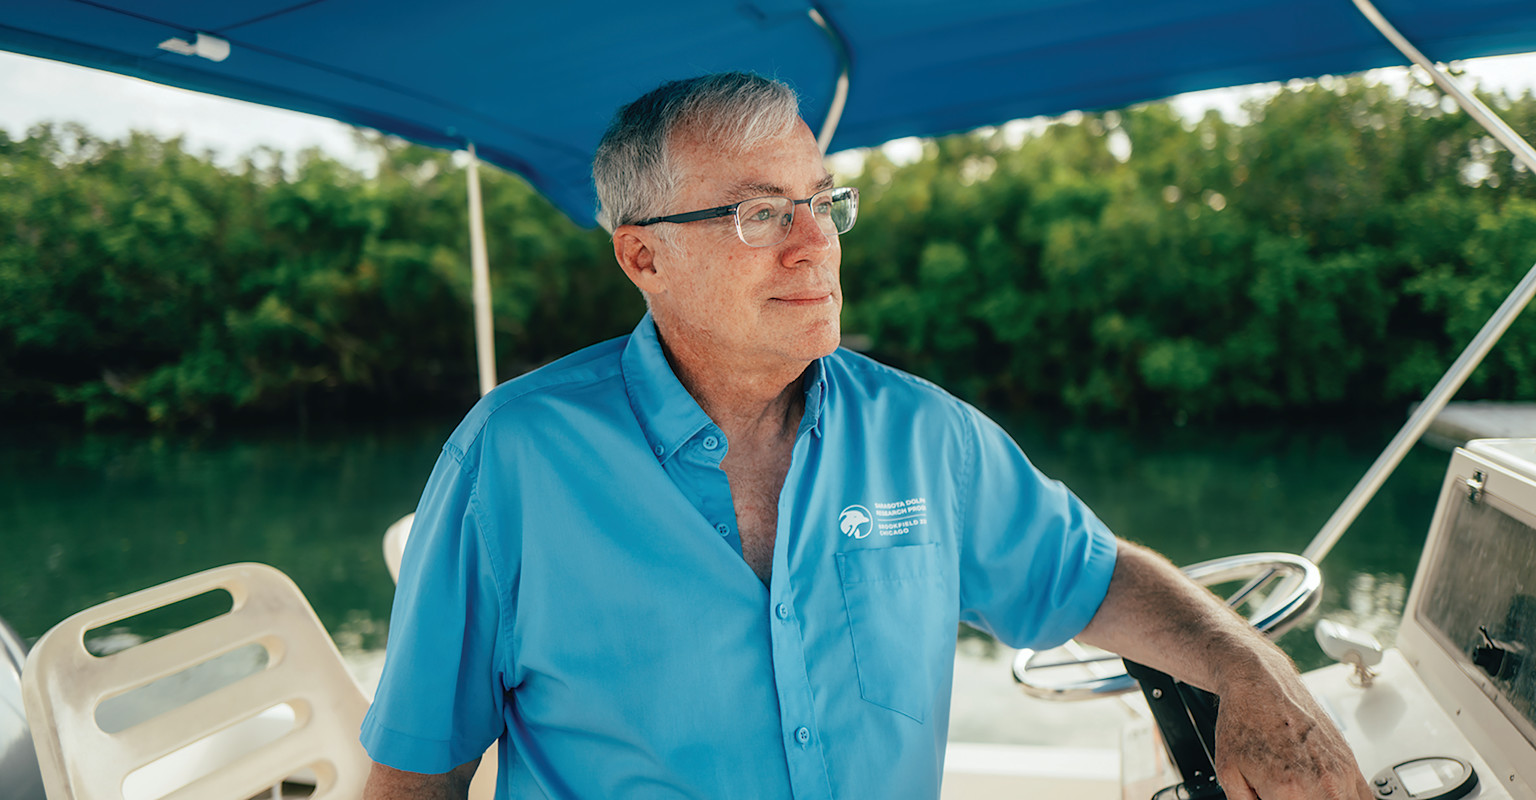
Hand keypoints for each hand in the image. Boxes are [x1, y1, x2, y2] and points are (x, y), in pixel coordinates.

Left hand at [1211, 667, 1371, 799]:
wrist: (1259, 684)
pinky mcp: (1350, 761)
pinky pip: (1365, 796)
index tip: (1275, 799)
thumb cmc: (1243, 722)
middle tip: (1288, 794)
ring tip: (1304, 792)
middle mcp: (1324, 784)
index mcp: (1291, 792)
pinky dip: (1349, 798)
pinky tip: (1328, 794)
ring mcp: (1342, 772)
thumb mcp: (1228, 775)